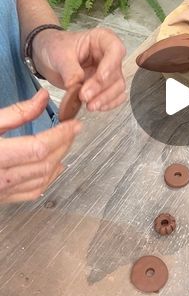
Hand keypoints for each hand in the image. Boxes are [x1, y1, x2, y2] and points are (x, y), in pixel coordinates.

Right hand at [0, 89, 81, 203]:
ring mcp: (1, 191)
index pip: (39, 148)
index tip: (74, 123)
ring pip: (41, 179)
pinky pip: (31, 192)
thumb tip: (43, 97)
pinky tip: (53, 169)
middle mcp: (1, 177)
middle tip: (73, 130)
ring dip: (59, 160)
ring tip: (66, 144)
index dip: (61, 136)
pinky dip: (47, 180)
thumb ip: (16, 112)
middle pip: (45, 163)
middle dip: (64, 145)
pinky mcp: (0, 198)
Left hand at [32, 27, 125, 111]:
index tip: (99, 78)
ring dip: (105, 98)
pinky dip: (107, 104)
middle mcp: (108, 55)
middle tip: (85, 96)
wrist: (47, 56)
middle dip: (101, 88)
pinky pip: (114, 97)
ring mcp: (108, 72)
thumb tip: (76, 86)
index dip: (110, 65)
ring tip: (89, 105)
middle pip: (116, 73)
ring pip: (117, 87)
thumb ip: (70, 70)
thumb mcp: (60, 54)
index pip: (115, 49)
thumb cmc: (56, 46)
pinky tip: (96, 107)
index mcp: (102, 39)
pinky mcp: (104, 86)